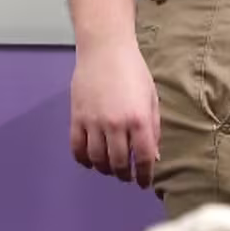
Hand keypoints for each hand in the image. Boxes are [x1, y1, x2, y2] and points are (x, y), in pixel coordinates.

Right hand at [69, 38, 160, 186]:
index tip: (144, 182)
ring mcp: (94, 122)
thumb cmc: (133, 70)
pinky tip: (91, 160)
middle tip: (127, 176)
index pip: (143, 158)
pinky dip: (84, 160)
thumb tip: (153, 156)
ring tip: (110, 168)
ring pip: (97, 160)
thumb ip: (153, 128)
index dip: (145, 175)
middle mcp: (116, 124)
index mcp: (139, 119)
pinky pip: (77, 148)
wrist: (105, 48)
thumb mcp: (151, 98)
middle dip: (124, 175)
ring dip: (105, 169)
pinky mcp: (77, 117)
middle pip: (119, 163)